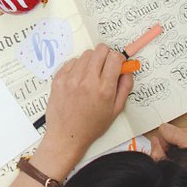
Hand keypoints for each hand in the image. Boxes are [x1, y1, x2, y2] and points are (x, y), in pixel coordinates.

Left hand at [36, 47, 134, 176]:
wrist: (66, 136)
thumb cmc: (92, 126)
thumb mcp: (115, 110)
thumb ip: (125, 87)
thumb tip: (128, 69)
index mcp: (104, 89)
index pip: (115, 57)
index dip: (118, 59)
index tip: (117, 64)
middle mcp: (87, 81)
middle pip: (100, 50)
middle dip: (106, 56)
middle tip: (104, 68)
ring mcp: (70, 79)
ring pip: (86, 54)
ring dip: (91, 61)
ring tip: (90, 75)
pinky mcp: (58, 79)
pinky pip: (71, 61)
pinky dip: (77, 67)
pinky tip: (78, 79)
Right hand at [147, 122, 186, 186]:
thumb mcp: (175, 170)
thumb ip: (159, 154)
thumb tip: (154, 142)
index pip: (165, 129)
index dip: (163, 144)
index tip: (169, 155)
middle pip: (174, 130)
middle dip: (173, 144)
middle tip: (179, 159)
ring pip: (182, 132)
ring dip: (181, 144)